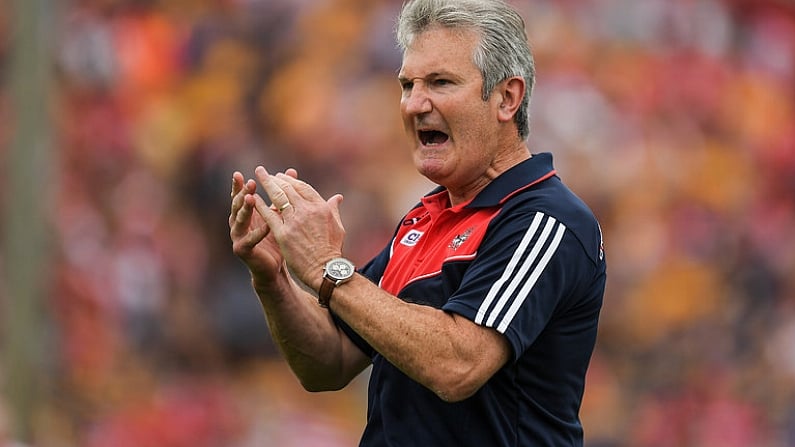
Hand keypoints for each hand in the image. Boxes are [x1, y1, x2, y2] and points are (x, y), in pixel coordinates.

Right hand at [229, 170, 286, 286]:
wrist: (275, 267)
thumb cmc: (278, 237)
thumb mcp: (280, 212)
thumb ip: (282, 193)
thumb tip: (290, 171)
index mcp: (245, 213)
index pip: (239, 195)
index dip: (238, 185)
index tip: (239, 174)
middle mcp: (237, 223)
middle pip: (237, 204)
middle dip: (243, 193)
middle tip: (250, 182)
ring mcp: (238, 237)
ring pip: (239, 220)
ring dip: (246, 208)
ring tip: (251, 198)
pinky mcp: (242, 250)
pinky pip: (250, 239)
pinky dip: (259, 232)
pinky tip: (267, 225)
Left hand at [252, 166, 345, 290]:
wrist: (325, 270)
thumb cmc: (332, 250)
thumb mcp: (338, 226)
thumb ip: (334, 209)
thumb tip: (337, 197)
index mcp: (321, 207)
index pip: (304, 188)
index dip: (291, 180)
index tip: (283, 176)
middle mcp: (308, 211)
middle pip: (289, 189)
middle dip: (276, 178)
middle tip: (265, 173)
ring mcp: (295, 222)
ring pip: (278, 197)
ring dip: (267, 184)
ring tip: (258, 177)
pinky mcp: (283, 234)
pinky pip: (269, 215)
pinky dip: (260, 204)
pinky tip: (253, 198)